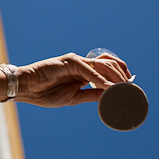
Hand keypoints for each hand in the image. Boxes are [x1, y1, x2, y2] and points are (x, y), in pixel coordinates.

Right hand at [16, 53, 132, 106]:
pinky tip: (108, 87)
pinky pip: (88, 69)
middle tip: (131, 88)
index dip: (121, 77)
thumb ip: (92, 95)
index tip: (131, 87)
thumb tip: (110, 96)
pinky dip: (99, 78)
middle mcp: (82, 64)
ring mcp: (76, 61)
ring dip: (115, 76)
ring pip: (102, 64)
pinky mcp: (69, 61)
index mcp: (84, 73)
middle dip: (123, 75)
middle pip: (109, 65)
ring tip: (124, 88)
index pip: (107, 70)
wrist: (28, 89)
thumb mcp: (75, 97)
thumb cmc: (46, 93)